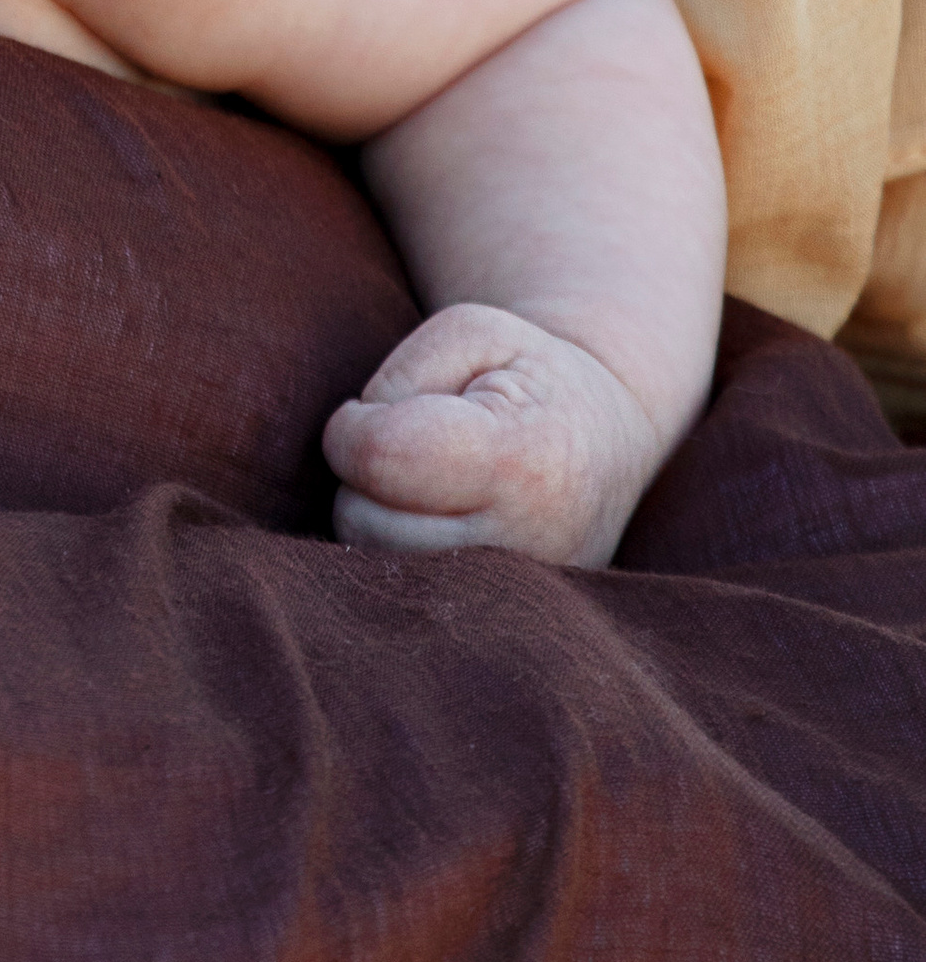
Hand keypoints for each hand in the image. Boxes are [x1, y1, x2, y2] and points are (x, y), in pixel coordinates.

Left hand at [322, 303, 665, 572]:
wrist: (607, 438)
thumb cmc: (527, 374)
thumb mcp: (475, 332)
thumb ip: (403, 376)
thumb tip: (361, 455)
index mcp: (522, 460)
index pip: (381, 456)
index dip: (353, 427)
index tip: (370, 413)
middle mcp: (526, 545)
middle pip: (362, 520)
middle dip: (361, 477)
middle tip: (410, 450)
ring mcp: (519, 598)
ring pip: (372, 568)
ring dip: (376, 520)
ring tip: (425, 487)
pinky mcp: (503, 629)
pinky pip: (401, 601)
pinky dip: (396, 558)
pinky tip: (431, 526)